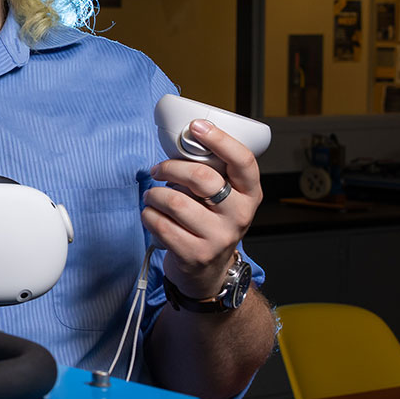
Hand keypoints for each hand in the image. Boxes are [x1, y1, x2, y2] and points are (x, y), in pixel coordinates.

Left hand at [141, 119, 261, 299]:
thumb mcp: (222, 197)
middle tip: (159, 170)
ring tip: (153, 197)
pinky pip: (160, 224)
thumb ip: (211, 172)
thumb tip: (181, 141)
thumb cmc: (210, 222)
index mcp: (250, 194)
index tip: (196, 127)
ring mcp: (219, 238)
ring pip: (175, 202)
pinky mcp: (195, 255)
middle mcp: (240, 215)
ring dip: (154, 195)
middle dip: (171, 168)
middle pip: (202, 178)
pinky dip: (149, 215)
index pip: (243, 161)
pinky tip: (153, 216)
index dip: (219, 140)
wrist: (208, 272)